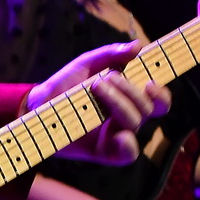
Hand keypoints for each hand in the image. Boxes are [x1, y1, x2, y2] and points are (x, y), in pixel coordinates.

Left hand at [27, 41, 169, 166]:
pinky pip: (128, 153)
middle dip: (130, 91)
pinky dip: (128, 143)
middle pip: (148, 108)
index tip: (150, 82)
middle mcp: (127, 117)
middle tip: (106, 78)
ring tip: (96, 88)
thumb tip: (138, 46)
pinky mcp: (105, 152)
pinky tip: (118, 134)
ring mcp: (117, 134)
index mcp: (129, 98)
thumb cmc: (66, 84)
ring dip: (120, 103)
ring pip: (136, 123)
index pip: (157, 100)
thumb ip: (112, 54)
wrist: (39, 104)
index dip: (161, 94)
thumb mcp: (87, 63)